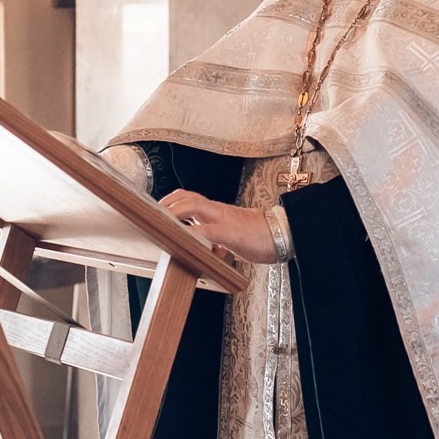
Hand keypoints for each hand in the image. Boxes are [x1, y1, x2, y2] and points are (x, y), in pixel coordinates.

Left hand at [160, 190, 278, 263]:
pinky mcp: (231, 233)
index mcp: (218, 211)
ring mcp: (224, 220)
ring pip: (194, 205)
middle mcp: (219, 211)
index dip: (173, 200)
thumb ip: (215, 234)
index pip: (192, 198)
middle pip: (189, 197)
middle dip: (169, 202)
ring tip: (162, 219)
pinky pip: (208, 230)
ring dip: (175, 211)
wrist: (284, 234)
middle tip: (154, 212)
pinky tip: (183, 237)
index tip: (159, 208)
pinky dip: (193, 232)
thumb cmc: (259, 236)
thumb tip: (200, 242)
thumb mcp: (232, 234)